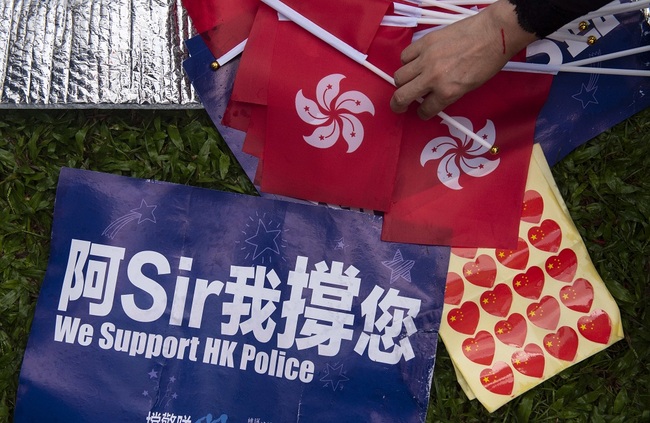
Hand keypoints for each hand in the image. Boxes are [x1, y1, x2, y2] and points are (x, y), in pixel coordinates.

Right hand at [390, 0, 536, 119]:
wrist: (493, 34)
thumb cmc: (487, 62)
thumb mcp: (469, 87)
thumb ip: (447, 94)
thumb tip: (432, 96)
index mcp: (447, 92)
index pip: (425, 110)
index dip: (423, 113)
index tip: (423, 110)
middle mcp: (433, 78)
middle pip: (402, 96)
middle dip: (398, 104)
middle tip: (399, 105)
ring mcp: (426, 59)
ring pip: (399, 76)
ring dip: (402, 82)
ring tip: (409, 80)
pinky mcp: (425, 42)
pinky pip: (405, 56)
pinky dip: (407, 62)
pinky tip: (414, 62)